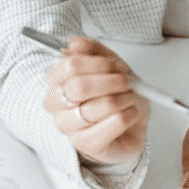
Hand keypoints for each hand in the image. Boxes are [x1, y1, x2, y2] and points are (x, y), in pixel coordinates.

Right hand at [42, 37, 148, 165]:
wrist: (131, 123)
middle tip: (126, 81)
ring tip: (130, 98)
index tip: (114, 65)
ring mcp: (69, 127)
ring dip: (123, 98)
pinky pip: (113, 124)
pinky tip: (131, 113)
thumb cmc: (115, 94)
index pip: (67, 66)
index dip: (96, 63)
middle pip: (79, 87)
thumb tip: (74, 43)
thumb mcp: (108, 64)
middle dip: (111, 81)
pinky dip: (130, 114)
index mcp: (57, 82)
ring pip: (98, 107)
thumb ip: (92, 49)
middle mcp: (56, 105)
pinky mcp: (87, 145)